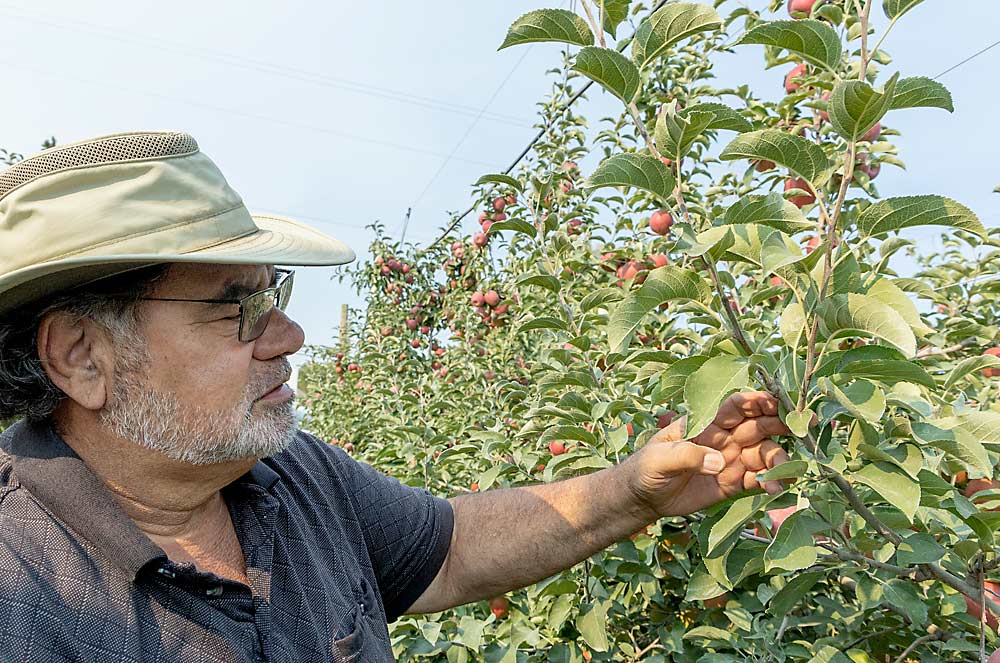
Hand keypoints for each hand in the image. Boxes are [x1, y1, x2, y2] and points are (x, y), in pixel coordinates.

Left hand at [622, 391, 790, 517]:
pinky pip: (759, 480)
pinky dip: (772, 483)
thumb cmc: (646, 467)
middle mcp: (724, 437)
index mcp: (706, 422)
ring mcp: (732, 459)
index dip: (757, 400)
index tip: (777, 401)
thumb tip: (719, 461)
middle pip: (759, 425)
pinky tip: (779, 489)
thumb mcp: (660, 458)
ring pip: (765, 453)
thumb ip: (687, 455)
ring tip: (789, 472)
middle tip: (804, 427)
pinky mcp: (734, 483)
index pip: (736, 405)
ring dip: (780, 459)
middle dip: (782, 423)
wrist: (642, 497)